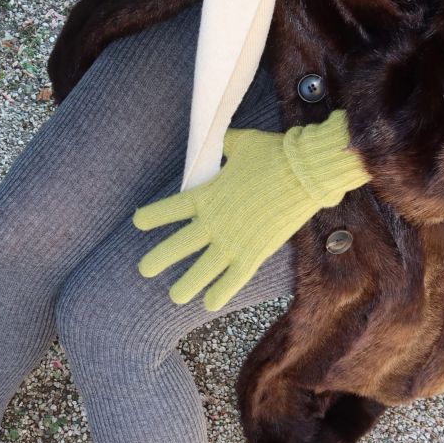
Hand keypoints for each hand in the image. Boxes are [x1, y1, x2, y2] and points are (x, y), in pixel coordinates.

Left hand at [132, 110, 369, 310]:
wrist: (305, 170)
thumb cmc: (274, 152)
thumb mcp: (241, 143)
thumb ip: (225, 146)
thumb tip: (220, 138)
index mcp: (207, 195)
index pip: (170, 209)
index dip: (152, 217)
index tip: (138, 223)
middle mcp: (214, 222)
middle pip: (177, 246)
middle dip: (157, 259)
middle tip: (143, 269)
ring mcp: (233, 240)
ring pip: (201, 270)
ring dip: (185, 285)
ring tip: (174, 296)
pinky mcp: (255, 253)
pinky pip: (233, 279)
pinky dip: (220, 292)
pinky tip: (209, 304)